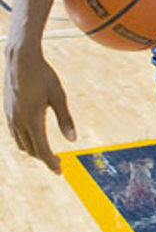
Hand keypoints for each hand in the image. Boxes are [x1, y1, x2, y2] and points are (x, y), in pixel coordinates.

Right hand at [4, 48, 75, 173]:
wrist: (20, 60)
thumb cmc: (43, 76)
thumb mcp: (59, 96)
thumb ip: (65, 119)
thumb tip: (73, 139)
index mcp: (33, 119)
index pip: (42, 149)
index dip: (51, 162)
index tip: (60, 171)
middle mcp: (19, 121)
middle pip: (31, 150)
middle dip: (44, 158)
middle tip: (58, 163)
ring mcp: (11, 116)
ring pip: (21, 144)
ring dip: (34, 151)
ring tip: (48, 153)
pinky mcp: (7, 111)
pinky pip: (15, 134)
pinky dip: (25, 141)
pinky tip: (34, 138)